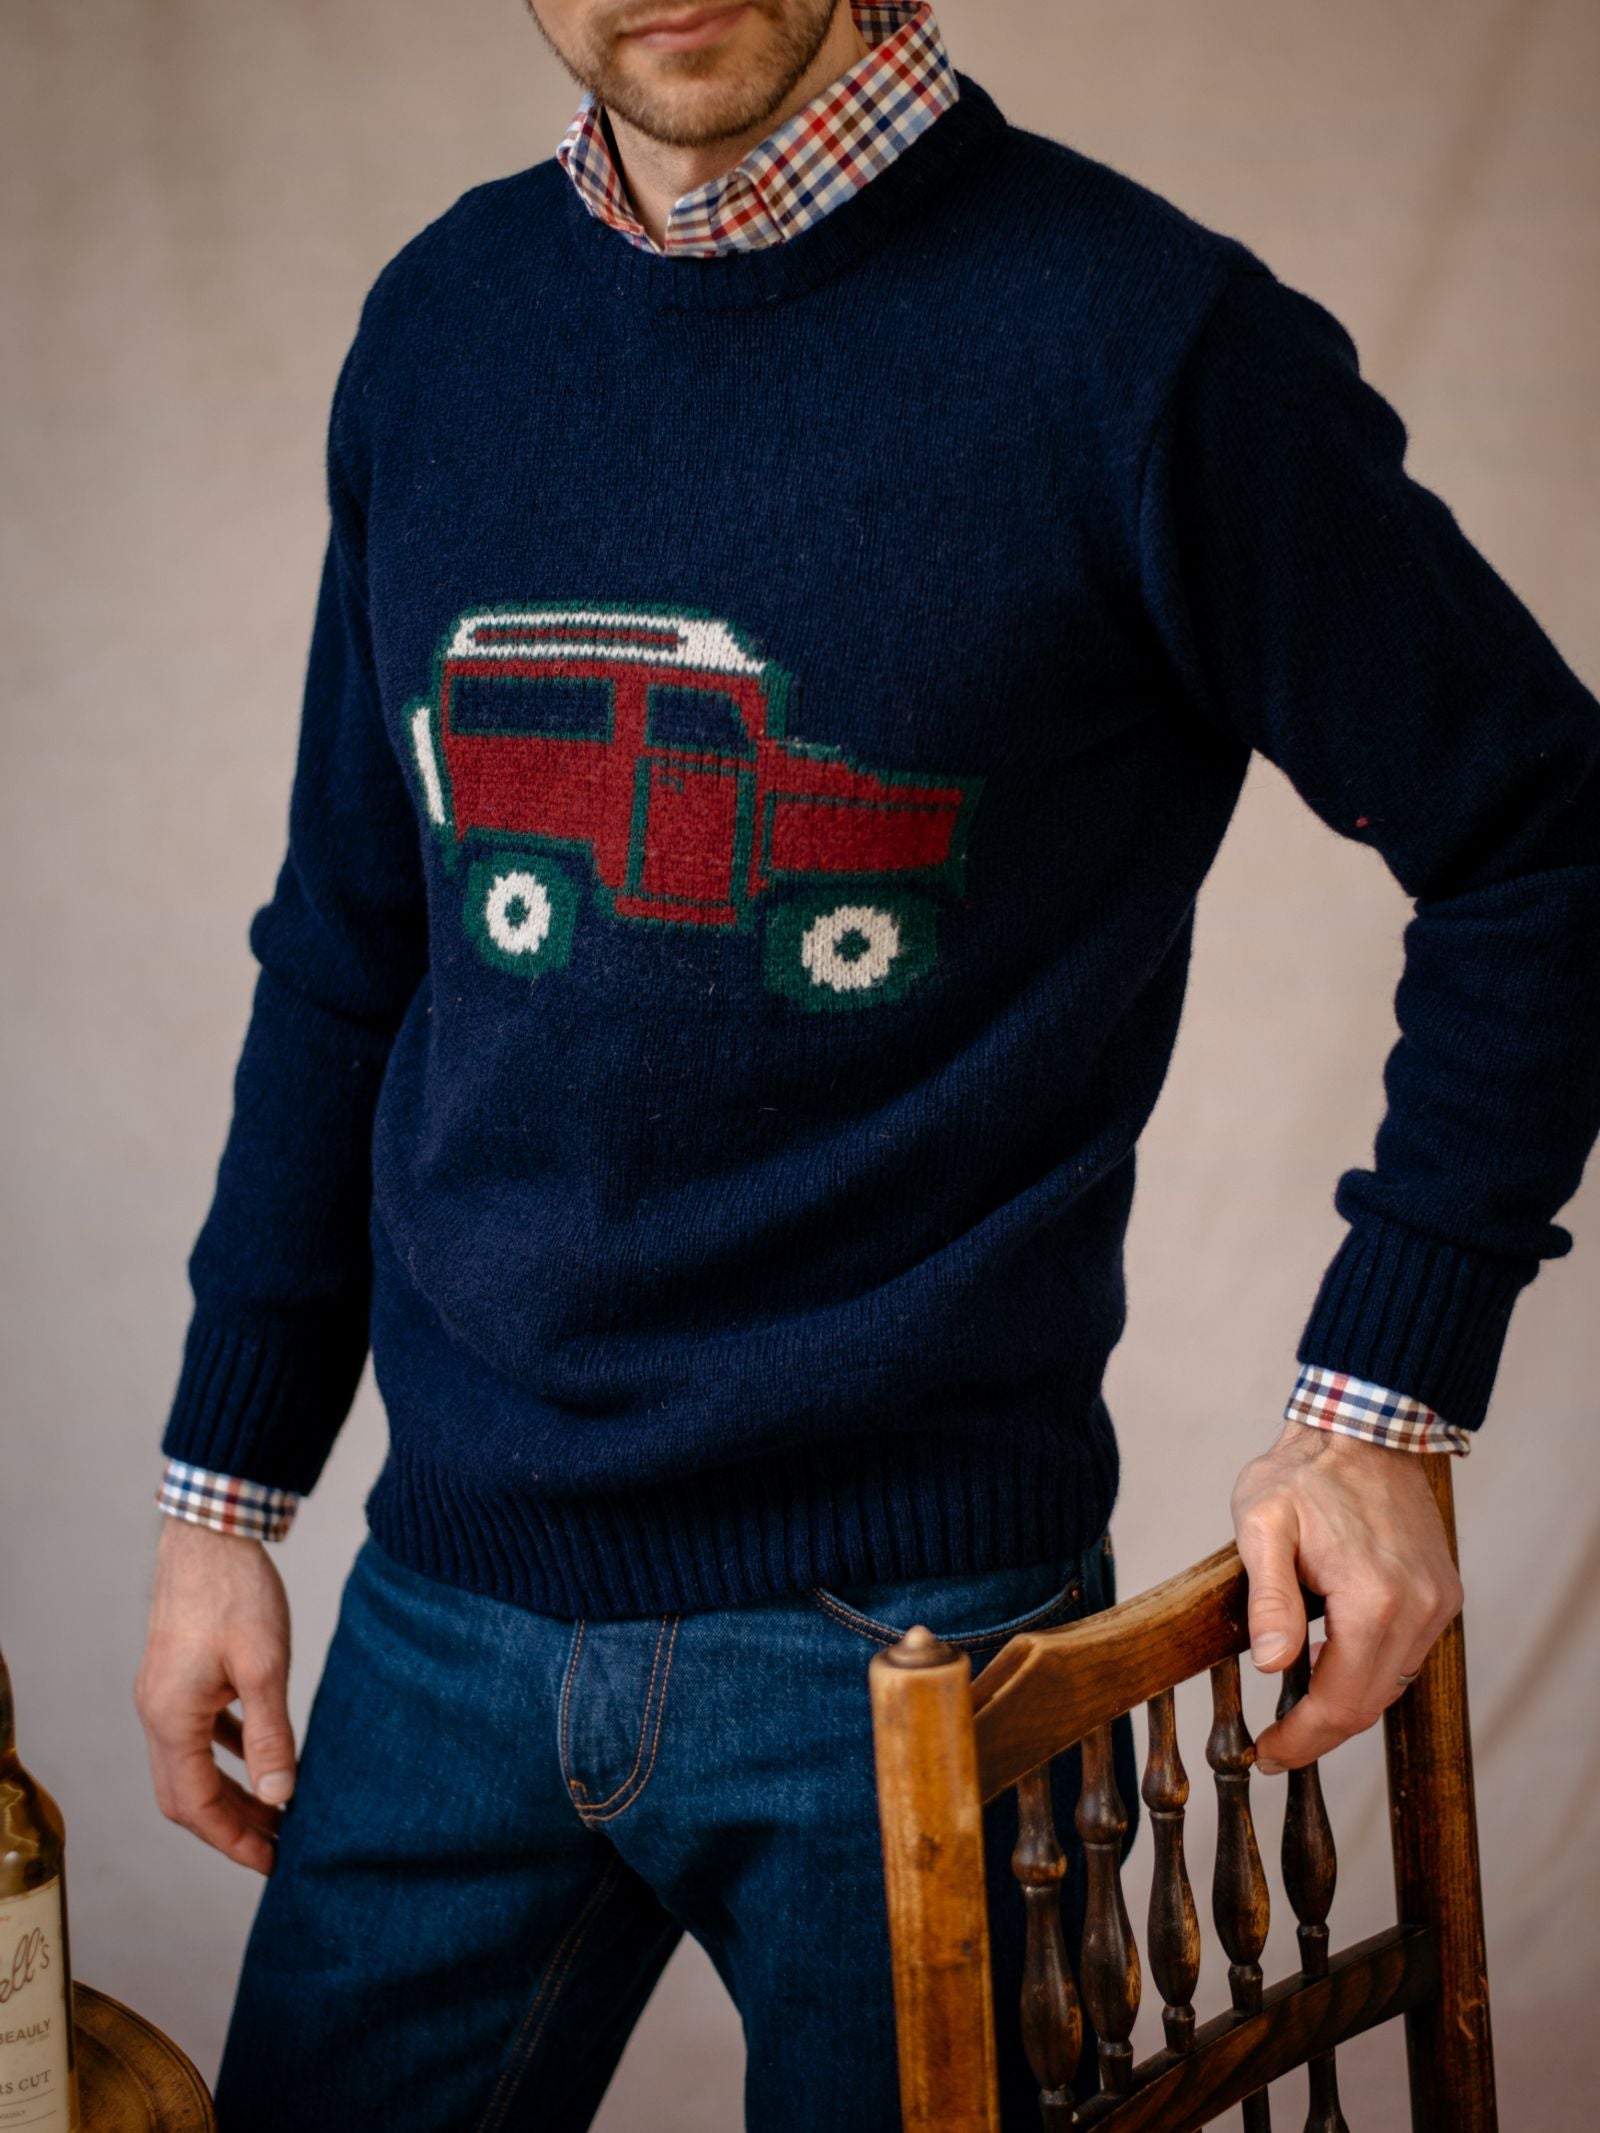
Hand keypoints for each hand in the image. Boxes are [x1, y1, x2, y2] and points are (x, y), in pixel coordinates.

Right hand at [133, 1517, 296, 1873]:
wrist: (211, 1530)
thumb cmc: (237, 1592)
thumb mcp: (264, 1667)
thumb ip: (269, 1735)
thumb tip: (280, 1796)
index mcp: (172, 1718)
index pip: (196, 1806)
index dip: (235, 1840)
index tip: (274, 1862)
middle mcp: (157, 1711)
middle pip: (186, 1794)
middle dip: (231, 1825)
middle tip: (280, 1845)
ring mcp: (164, 1692)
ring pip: (191, 1764)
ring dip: (229, 1791)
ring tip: (275, 1809)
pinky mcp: (179, 1673)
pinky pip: (198, 1731)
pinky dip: (225, 1752)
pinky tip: (257, 1754)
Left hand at [1230, 1419, 1462, 1773]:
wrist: (1364, 1429)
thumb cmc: (1304, 1473)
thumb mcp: (1263, 1525)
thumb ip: (1270, 1598)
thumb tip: (1273, 1665)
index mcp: (1372, 1600)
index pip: (1340, 1701)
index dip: (1303, 1738)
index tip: (1268, 1755)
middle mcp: (1418, 1609)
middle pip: (1370, 1703)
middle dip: (1320, 1732)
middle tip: (1277, 1747)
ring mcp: (1437, 1602)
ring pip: (1392, 1683)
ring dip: (1347, 1702)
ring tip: (1298, 1712)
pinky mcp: (1443, 1593)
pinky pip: (1407, 1655)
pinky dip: (1372, 1671)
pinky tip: (1335, 1666)